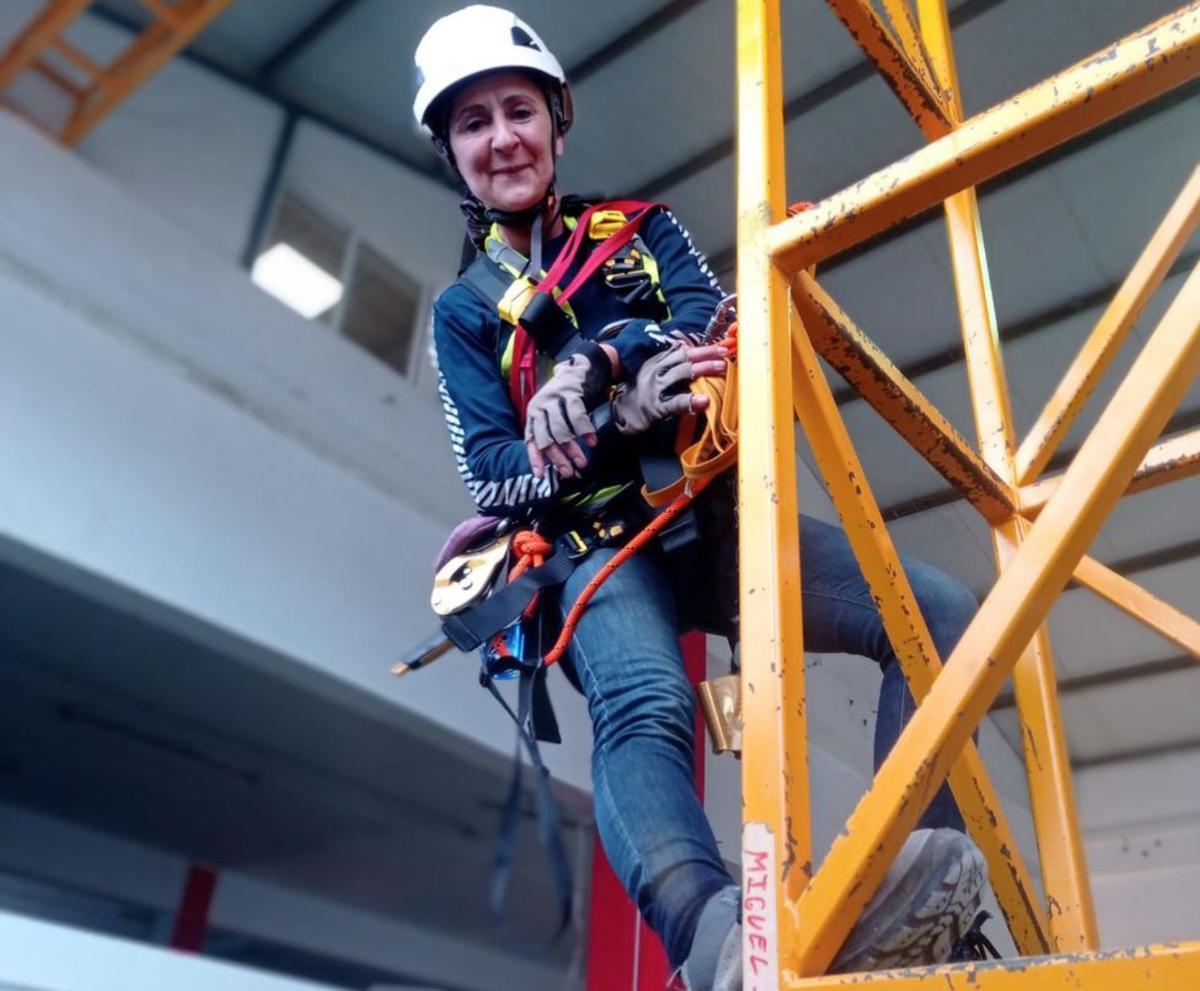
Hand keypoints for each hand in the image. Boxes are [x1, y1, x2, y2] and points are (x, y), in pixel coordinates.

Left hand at [524, 346, 612, 479]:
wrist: (575, 371)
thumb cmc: (562, 401)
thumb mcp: (549, 416)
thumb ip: (548, 435)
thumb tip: (552, 463)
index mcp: (532, 414)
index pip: (530, 440)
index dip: (535, 458)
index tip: (540, 476)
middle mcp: (539, 406)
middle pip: (546, 437)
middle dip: (557, 458)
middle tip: (568, 473)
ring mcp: (554, 399)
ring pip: (561, 430)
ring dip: (573, 449)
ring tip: (582, 463)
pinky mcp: (569, 392)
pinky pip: (577, 417)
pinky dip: (585, 431)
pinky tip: (592, 442)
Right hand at [611, 342, 727, 434]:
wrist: (624, 413)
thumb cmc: (643, 391)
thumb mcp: (653, 371)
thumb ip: (669, 360)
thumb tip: (687, 346)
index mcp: (658, 361)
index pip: (683, 350)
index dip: (703, 348)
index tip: (721, 346)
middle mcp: (657, 371)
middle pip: (685, 358)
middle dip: (707, 354)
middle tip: (725, 354)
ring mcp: (657, 388)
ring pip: (682, 374)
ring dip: (703, 369)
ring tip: (721, 369)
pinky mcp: (658, 407)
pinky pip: (676, 403)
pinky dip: (690, 401)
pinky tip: (704, 400)